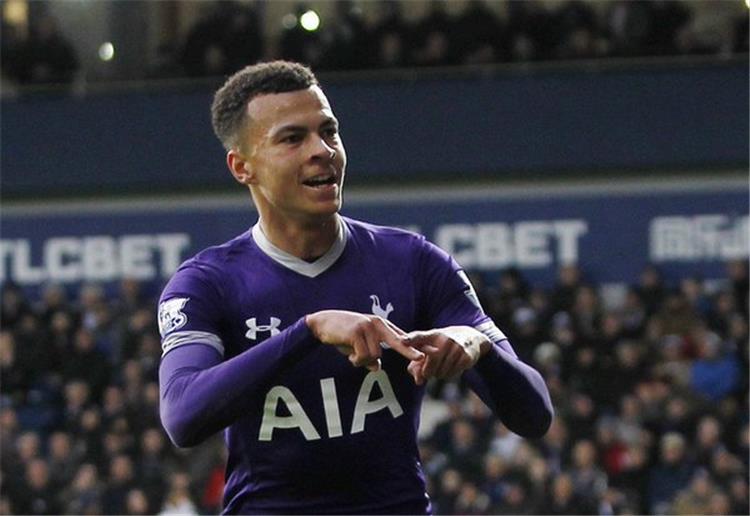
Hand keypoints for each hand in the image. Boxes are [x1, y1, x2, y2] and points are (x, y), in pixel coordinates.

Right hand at [306, 310, 423, 371]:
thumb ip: (370, 355)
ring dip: (362, 361)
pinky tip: (348, 354)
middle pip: (398, 341)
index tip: (433, 351)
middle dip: (410, 351)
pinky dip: (356, 360)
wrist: (322, 323)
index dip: (416, 346)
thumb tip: (377, 368)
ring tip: (352, 354)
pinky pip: (363, 356)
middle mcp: (377, 324)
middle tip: (422, 358)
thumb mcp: (358, 346)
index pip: (402, 337)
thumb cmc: (342, 335)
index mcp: (381, 326)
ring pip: (375, 356)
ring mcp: (368, 327)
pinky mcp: (357, 332)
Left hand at [404, 326, 490, 384]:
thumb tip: (418, 381)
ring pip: (441, 373)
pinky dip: (450, 374)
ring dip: (440, 374)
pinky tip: (454, 364)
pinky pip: (452, 375)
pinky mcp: (466, 357)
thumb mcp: (430, 347)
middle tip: (433, 366)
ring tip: (444, 363)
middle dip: (428, 372)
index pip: (420, 336)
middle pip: (429, 367)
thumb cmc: (443, 344)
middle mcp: (445, 340)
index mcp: (433, 335)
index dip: (411, 339)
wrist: (470, 337)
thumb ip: (418, 363)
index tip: (402, 341)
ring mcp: (457, 348)